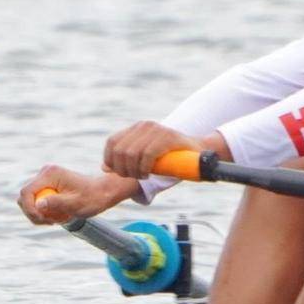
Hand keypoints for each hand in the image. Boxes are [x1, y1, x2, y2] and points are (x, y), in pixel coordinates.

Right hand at [17, 166, 139, 225]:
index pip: (26, 192)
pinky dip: (45, 211)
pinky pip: (37, 201)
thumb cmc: (92, 198)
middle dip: (34, 213)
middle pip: (25, 197)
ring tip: (58, 218)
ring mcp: (45, 178)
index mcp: (50, 174)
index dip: (29, 209)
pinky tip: (59, 215)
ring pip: (29, 200)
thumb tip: (38, 204)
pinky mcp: (47, 185)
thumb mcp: (75, 204)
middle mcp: (45, 173)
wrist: (102, 192)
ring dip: (40, 214)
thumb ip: (56, 203)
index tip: (43, 220)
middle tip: (52, 222)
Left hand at [102, 122, 220, 181]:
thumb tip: (105, 167)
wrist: (198, 151)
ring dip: (134, 171)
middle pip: (120, 151)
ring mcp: (156, 129)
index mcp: (137, 128)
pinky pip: (147, 154)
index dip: (110, 160)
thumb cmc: (171, 157)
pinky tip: (149, 173)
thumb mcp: (145, 157)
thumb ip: (126, 160)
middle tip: (135, 177)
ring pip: (131, 154)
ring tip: (143, 176)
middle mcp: (144, 126)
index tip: (118, 172)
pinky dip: (145, 167)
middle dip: (123, 169)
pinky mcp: (167, 137)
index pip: (112, 142)